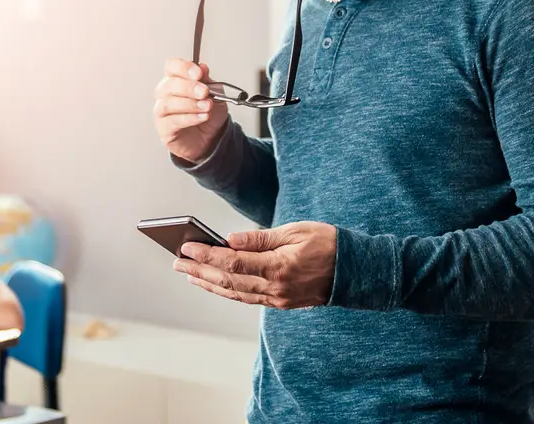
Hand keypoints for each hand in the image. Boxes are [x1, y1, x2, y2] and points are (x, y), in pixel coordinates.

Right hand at [154, 58, 228, 162]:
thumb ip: (208, 81)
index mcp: (176, 79)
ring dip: (190, 104)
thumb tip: (203, 67)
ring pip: (168, 103)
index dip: (184, 67)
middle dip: (189, 87)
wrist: (211, 138)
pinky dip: (189, 118)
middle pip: (169, 84)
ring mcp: (161, 111)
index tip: (199, 73)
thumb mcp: (215, 94)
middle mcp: (165, 93)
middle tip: (205, 92)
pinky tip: (202, 117)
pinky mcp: (163, 129)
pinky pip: (172, 121)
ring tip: (207, 107)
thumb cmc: (208, 113)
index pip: (172, 66)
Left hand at [173, 222, 336, 309]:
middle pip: (227, 280)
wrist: (356, 271)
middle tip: (177, 262)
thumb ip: (260, 239)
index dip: (206, 256)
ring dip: (208, 284)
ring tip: (188, 275)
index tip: (186, 247)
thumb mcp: (295, 231)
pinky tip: (215, 284)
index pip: (232, 262)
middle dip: (199, 271)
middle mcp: (275, 288)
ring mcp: (278, 299)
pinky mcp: (281, 303)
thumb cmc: (328, 243)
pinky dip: (227, 291)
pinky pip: (247, 299)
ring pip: (234, 293)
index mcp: (278, 267)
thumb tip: (229, 240)